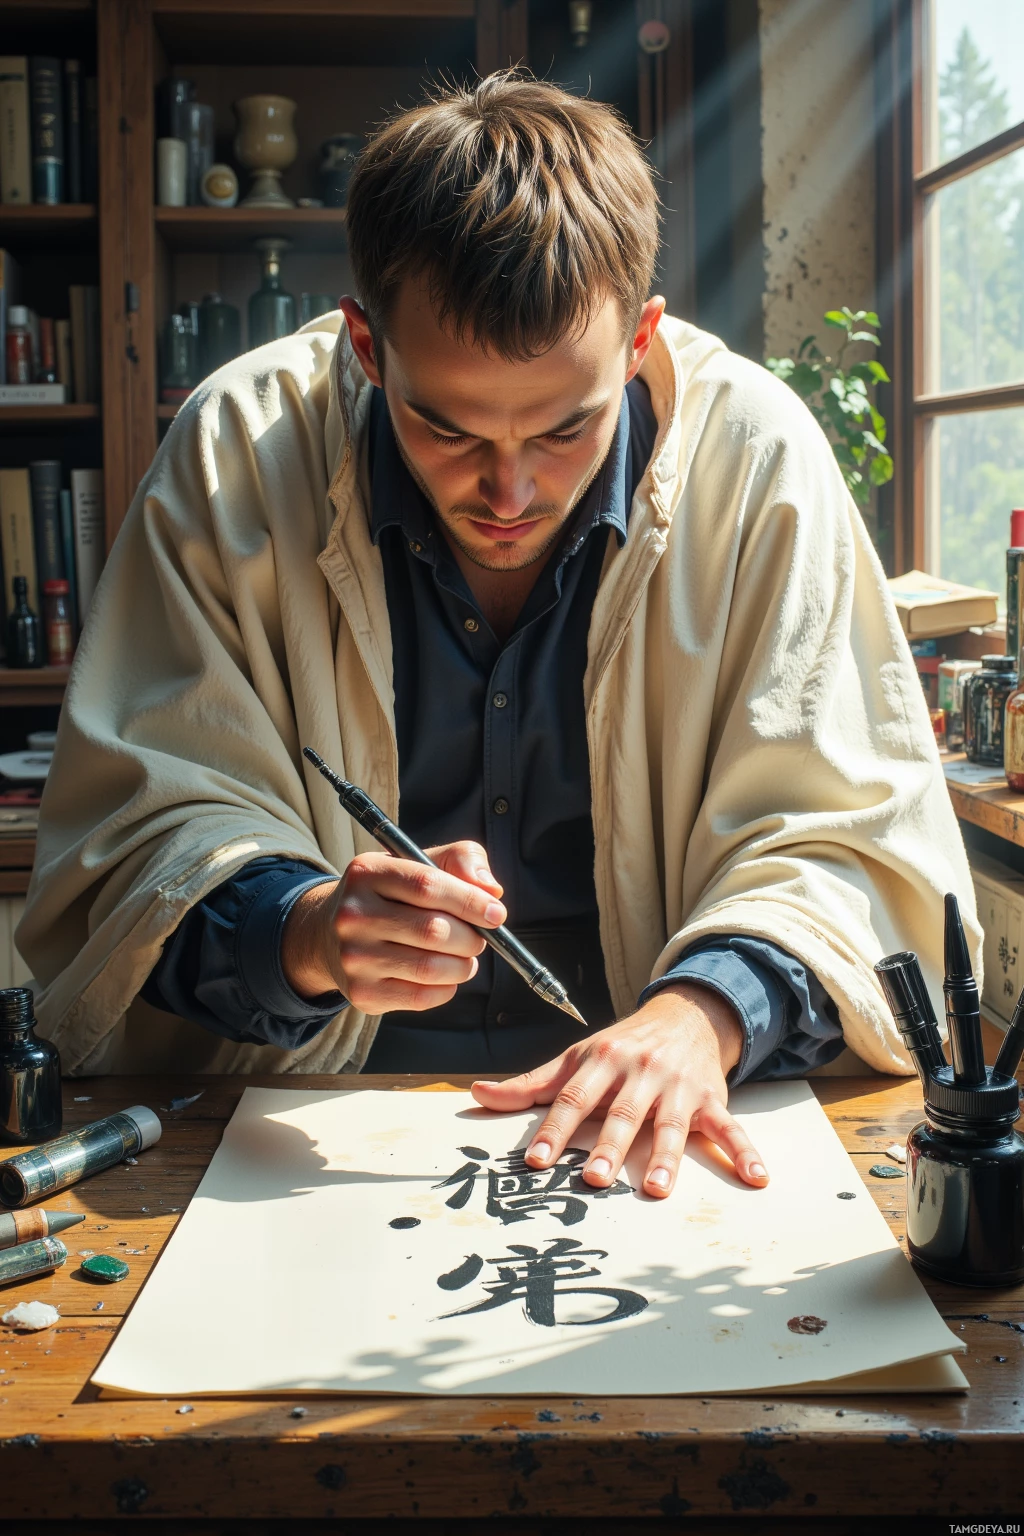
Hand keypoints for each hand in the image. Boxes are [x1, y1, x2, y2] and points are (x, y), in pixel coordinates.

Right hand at [280, 841, 505, 1011]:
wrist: (330, 934)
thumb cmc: (390, 894)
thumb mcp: (418, 862)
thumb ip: (460, 861)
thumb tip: (491, 891)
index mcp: (367, 872)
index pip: (428, 885)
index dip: (470, 902)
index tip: (497, 914)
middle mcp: (353, 914)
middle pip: (433, 931)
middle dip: (471, 937)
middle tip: (479, 938)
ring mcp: (353, 957)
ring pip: (431, 968)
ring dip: (464, 965)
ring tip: (465, 957)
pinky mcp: (361, 993)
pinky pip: (422, 997)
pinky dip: (447, 988)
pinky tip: (445, 975)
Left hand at [471, 983, 768, 1197]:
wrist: (685, 1014)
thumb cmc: (621, 1046)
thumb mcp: (576, 1057)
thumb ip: (530, 1084)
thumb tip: (477, 1095)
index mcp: (603, 1059)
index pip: (573, 1096)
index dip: (554, 1128)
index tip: (535, 1161)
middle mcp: (641, 1071)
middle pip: (622, 1112)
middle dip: (609, 1145)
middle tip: (594, 1180)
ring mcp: (679, 1086)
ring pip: (672, 1123)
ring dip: (666, 1157)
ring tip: (656, 1190)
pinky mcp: (712, 1099)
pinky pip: (729, 1128)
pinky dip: (744, 1152)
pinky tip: (754, 1177)